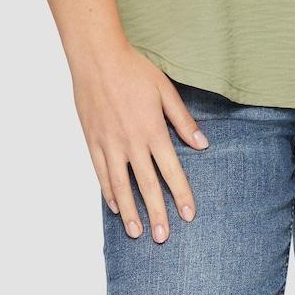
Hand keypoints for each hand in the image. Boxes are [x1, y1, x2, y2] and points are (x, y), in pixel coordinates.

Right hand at [72, 41, 209, 242]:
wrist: (97, 57)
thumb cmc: (134, 69)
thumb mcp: (164, 89)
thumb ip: (182, 119)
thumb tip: (202, 143)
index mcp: (152, 130)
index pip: (171, 170)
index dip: (181, 194)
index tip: (189, 214)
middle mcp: (131, 142)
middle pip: (146, 185)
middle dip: (157, 213)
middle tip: (162, 237)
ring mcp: (109, 143)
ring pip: (121, 186)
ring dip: (130, 211)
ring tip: (137, 232)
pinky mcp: (93, 141)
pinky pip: (101, 173)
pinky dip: (108, 192)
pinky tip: (115, 207)